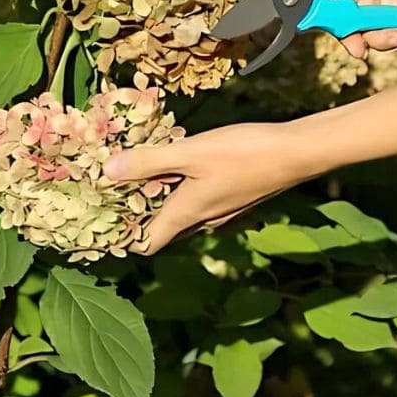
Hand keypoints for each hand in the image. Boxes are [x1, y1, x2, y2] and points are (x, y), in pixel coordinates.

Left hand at [103, 122, 311, 254]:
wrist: (296, 153)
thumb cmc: (243, 153)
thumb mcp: (191, 152)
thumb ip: (149, 161)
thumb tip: (107, 172)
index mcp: (187, 214)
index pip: (146, 243)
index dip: (122, 239)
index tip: (100, 223)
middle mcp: (203, 219)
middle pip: (162, 229)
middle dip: (138, 216)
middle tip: (114, 191)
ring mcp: (222, 210)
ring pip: (182, 213)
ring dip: (161, 200)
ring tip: (142, 173)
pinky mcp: (235, 196)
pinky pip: (200, 200)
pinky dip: (183, 189)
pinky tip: (182, 164)